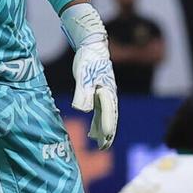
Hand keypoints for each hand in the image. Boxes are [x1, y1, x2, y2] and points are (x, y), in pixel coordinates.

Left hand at [60, 2, 118, 148]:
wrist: (92, 43)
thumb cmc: (88, 58)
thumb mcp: (83, 75)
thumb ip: (83, 93)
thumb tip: (83, 110)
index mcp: (107, 91)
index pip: (108, 114)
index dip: (106, 129)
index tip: (104, 143)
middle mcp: (109, 94)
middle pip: (110, 117)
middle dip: (108, 134)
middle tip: (104, 148)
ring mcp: (105, 92)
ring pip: (106, 115)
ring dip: (103, 129)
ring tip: (99, 144)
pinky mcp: (99, 90)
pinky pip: (100, 110)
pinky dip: (97, 121)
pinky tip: (91, 131)